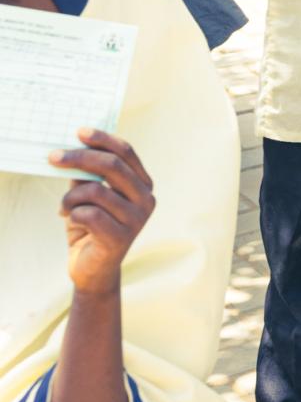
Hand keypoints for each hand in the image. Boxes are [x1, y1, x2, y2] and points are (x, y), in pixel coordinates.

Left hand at [49, 129, 154, 296]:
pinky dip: (72, 214)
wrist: (92, 269)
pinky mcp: (121, 237)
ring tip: (65, 207)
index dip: (103, 139)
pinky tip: (71, 220)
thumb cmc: (91, 227)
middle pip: (113, 166)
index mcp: (143, 184)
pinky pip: (88, 214)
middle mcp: (146, 199)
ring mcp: (136, 219)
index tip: (79, 132)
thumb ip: (89, 175)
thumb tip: (75, 149)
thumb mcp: (90, 196)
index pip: (126, 153)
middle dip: (80, 158)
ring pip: (96, 190)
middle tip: (53, 157)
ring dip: (70, 197)